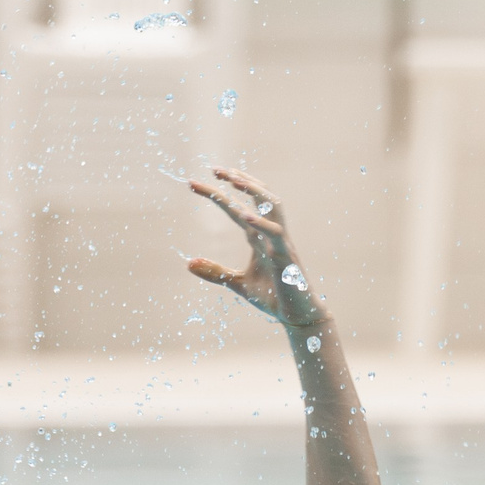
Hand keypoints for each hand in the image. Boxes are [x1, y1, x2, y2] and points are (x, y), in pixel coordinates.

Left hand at [186, 167, 322, 328]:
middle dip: (239, 180)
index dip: (218, 193)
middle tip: (215, 168)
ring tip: (234, 180)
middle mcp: (270, 234)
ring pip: (272, 206)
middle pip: (258, 197)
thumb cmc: (272, 297)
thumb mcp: (237, 283)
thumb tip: (188, 263)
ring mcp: (280, 243)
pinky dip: (262, 224)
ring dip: (254, 190)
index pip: (236, 208)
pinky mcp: (286, 257)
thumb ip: (215, 272)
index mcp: (258, 237)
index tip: (194, 183)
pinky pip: (277, 234)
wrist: (296, 316)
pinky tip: (245, 216)